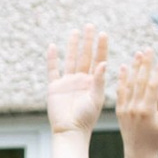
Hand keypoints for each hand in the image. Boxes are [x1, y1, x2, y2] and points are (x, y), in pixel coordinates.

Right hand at [45, 24, 107, 157]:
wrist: (70, 131)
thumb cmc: (86, 118)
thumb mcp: (96, 99)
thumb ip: (99, 80)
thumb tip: (104, 62)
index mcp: (94, 82)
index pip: (99, 60)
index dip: (101, 47)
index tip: (103, 33)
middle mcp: (81, 80)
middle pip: (85, 56)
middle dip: (88, 41)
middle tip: (90, 26)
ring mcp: (68, 82)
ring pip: (70, 59)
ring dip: (73, 46)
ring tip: (75, 31)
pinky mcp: (55, 87)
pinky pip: (53, 70)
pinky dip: (52, 58)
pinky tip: (53, 46)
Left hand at [114, 45, 157, 157]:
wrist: (138, 153)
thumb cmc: (157, 139)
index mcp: (147, 110)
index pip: (153, 85)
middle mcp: (134, 107)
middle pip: (140, 81)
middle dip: (146, 64)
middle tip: (149, 49)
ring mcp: (125, 108)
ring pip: (130, 84)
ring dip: (134, 67)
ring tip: (138, 54)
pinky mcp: (119, 110)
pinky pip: (120, 92)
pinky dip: (122, 79)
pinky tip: (124, 67)